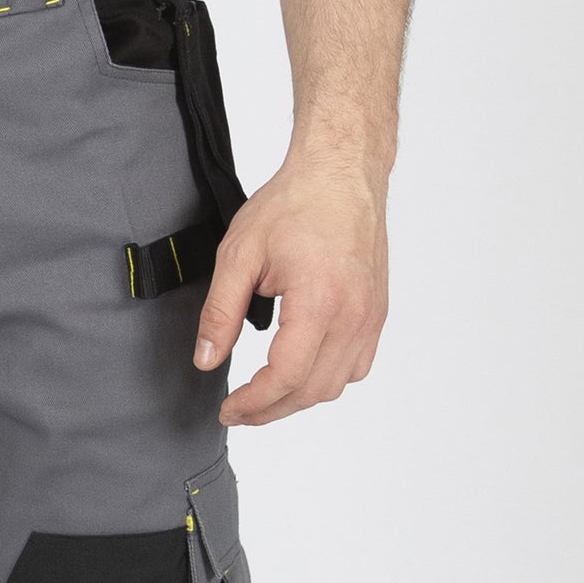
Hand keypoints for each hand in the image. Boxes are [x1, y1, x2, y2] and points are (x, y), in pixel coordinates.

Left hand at [192, 155, 389, 426]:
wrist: (341, 172)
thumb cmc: (295, 203)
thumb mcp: (239, 255)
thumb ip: (220, 313)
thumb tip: (206, 360)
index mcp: (319, 301)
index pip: (286, 377)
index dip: (253, 403)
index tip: (228, 409)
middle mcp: (354, 314)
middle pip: (312, 391)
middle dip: (270, 409)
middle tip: (239, 410)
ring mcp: (370, 316)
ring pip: (336, 385)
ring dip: (298, 399)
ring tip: (264, 396)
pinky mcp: (377, 312)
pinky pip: (356, 366)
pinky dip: (326, 380)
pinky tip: (299, 374)